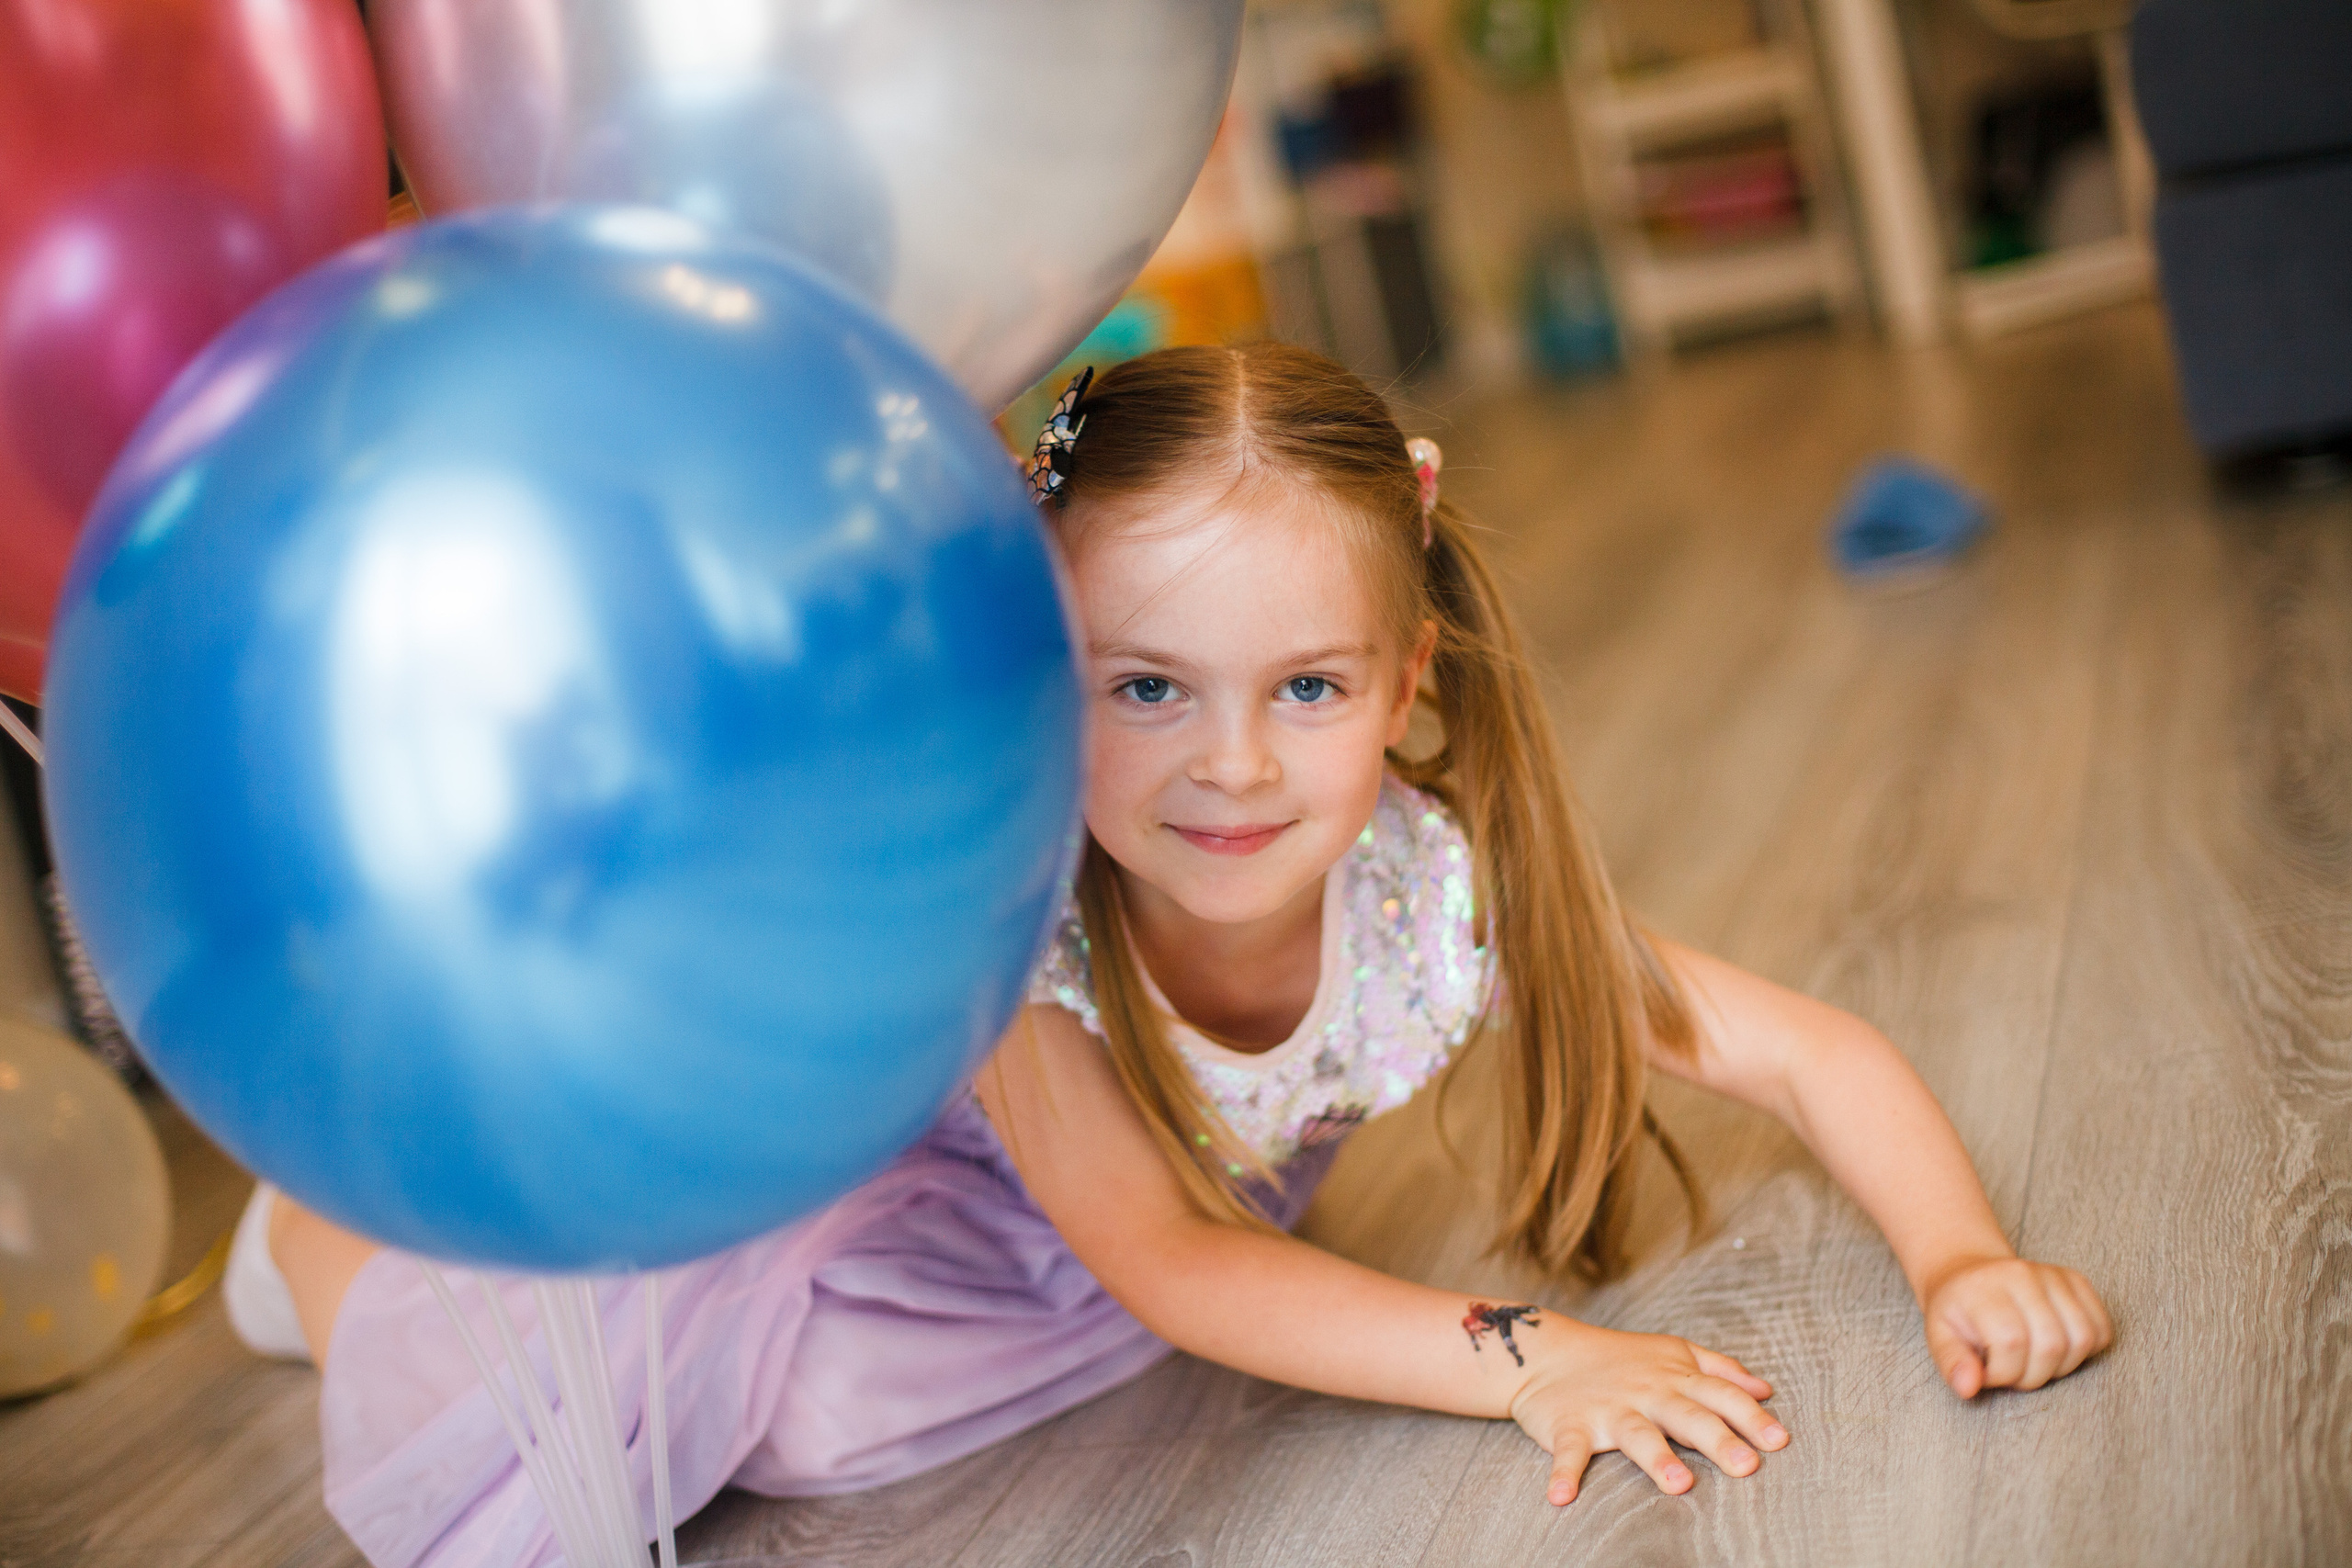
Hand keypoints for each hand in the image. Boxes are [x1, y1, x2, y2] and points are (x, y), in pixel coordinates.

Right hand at [1506, 1319, 1787, 1504]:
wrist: (1545, 1352)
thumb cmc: (1620, 1358)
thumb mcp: (1674, 1353)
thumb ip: (1720, 1369)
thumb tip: (1765, 1388)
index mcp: (1676, 1377)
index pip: (1721, 1395)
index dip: (1750, 1416)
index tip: (1778, 1441)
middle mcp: (1648, 1393)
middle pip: (1688, 1416)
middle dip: (1718, 1440)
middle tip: (1747, 1466)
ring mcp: (1609, 1410)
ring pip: (1637, 1434)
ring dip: (1657, 1458)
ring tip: (1680, 1484)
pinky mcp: (1569, 1425)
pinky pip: (1569, 1451)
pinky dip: (1563, 1473)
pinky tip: (1562, 1497)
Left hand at [1919, 1255, 2110, 1397]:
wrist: (1971, 1274)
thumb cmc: (1957, 1312)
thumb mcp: (1939, 1336)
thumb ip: (1952, 1363)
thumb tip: (1968, 1388)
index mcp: (1985, 1287)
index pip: (2011, 1343)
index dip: (2003, 1373)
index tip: (1987, 1373)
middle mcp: (2023, 1274)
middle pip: (2051, 1344)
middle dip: (2032, 1375)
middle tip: (2011, 1371)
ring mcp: (2054, 1275)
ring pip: (2083, 1338)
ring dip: (2061, 1366)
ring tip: (2033, 1361)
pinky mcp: (2077, 1281)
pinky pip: (2101, 1328)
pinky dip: (2086, 1351)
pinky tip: (2057, 1350)